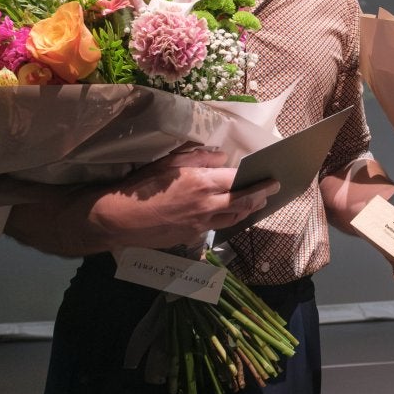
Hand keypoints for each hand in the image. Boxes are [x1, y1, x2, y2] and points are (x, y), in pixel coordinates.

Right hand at [99, 147, 279, 248]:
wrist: (121, 219)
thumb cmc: (142, 186)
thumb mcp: (168, 162)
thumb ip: (198, 157)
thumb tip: (222, 158)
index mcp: (201, 182)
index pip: (238, 180)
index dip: (256, 180)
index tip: (270, 178)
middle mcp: (206, 204)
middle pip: (242, 201)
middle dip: (261, 195)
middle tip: (273, 190)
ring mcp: (200, 222)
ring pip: (233, 217)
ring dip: (248, 209)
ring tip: (257, 202)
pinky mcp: (192, 235)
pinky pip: (217, 225)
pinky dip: (230, 218)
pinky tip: (232, 214)